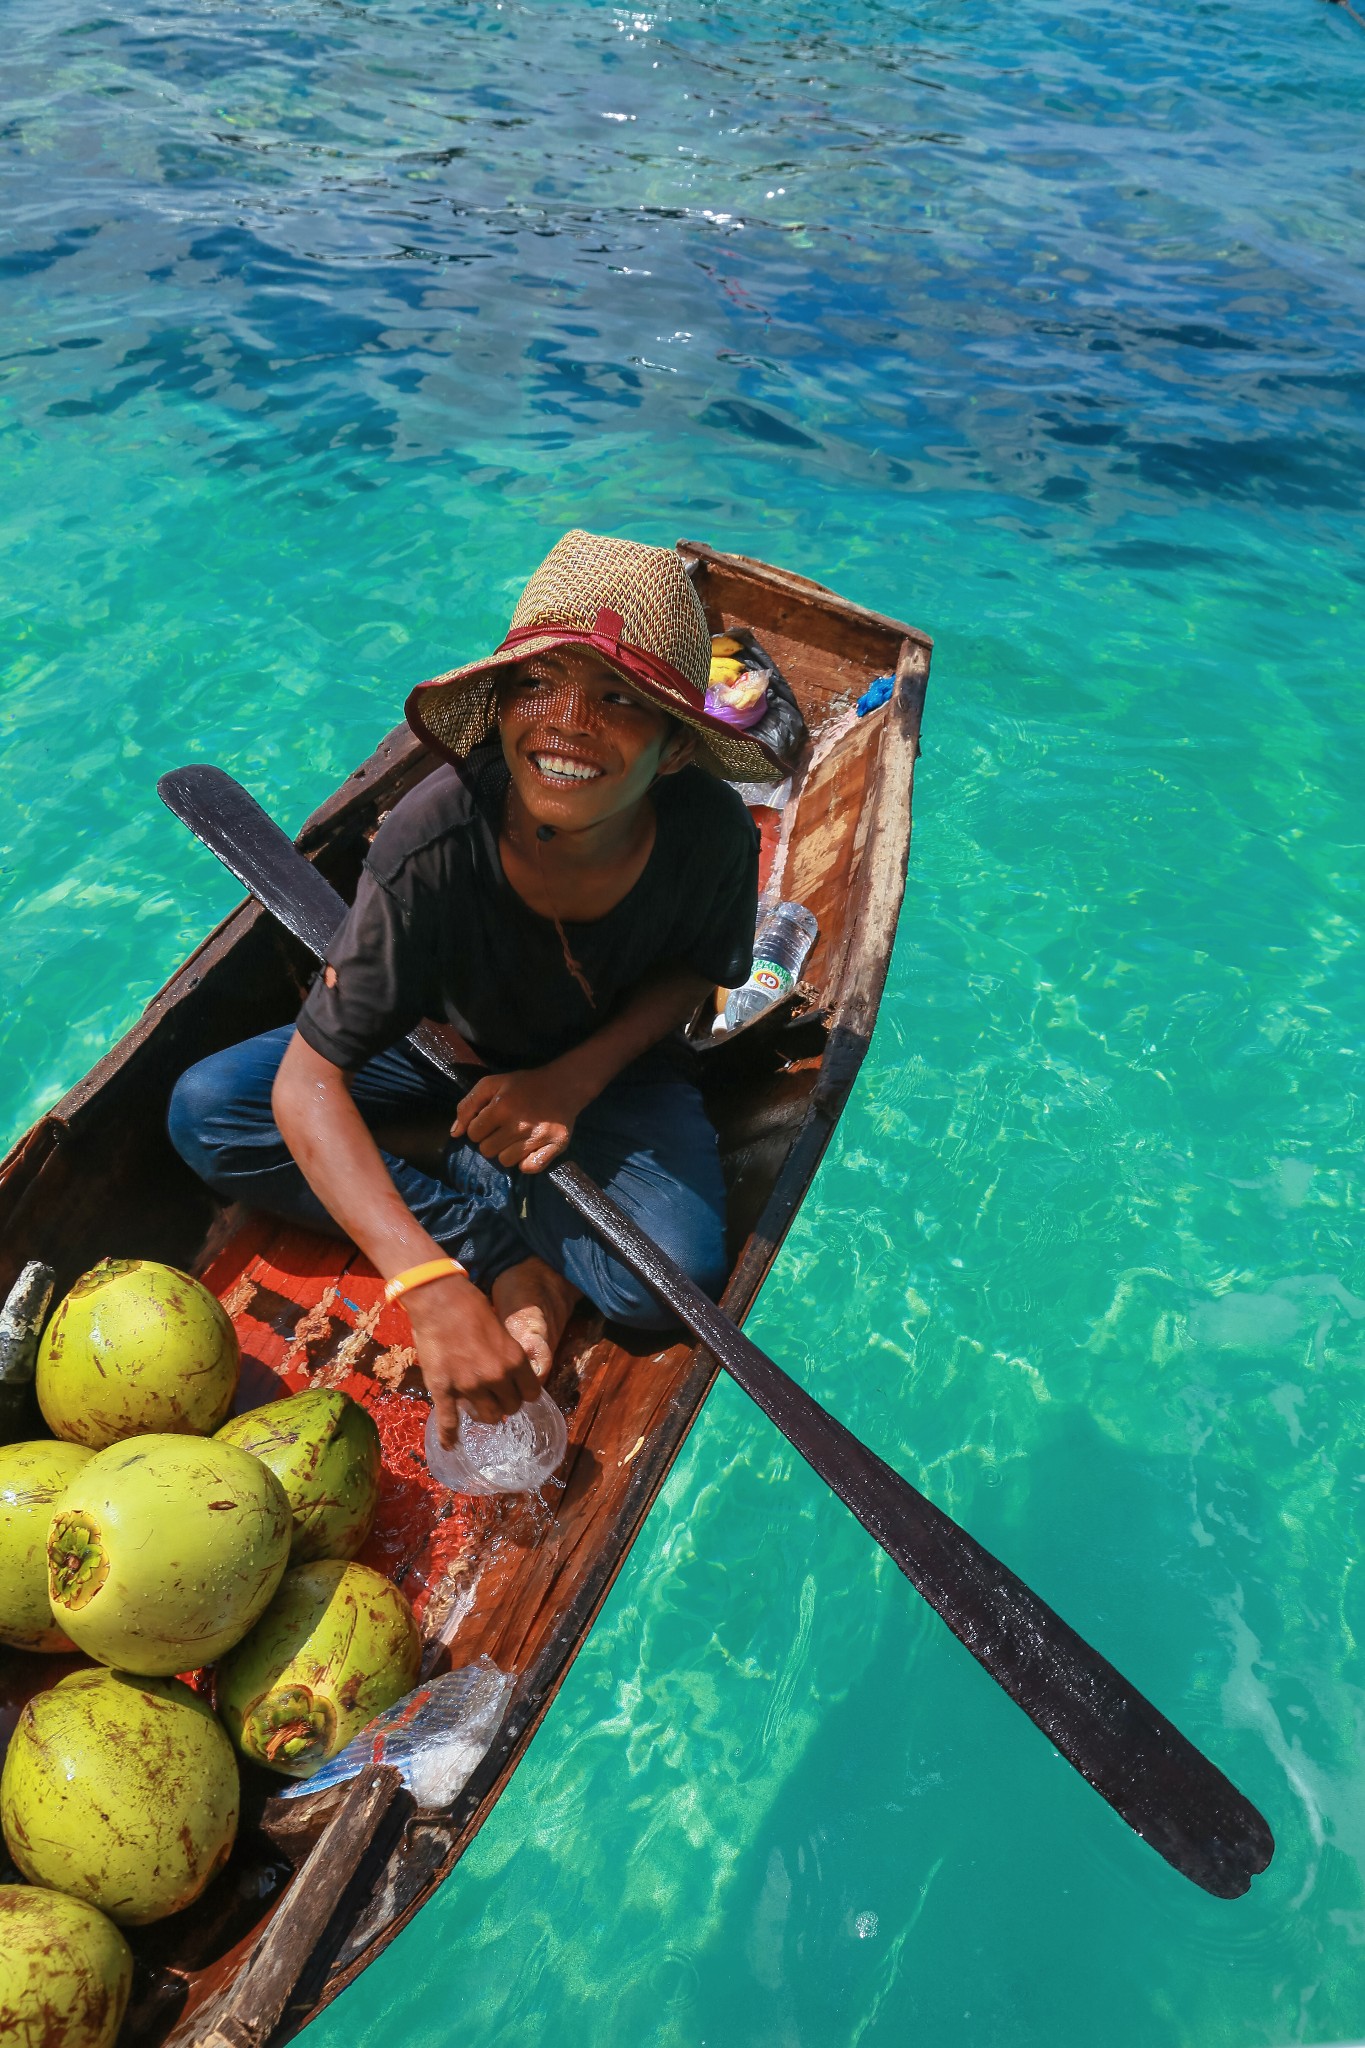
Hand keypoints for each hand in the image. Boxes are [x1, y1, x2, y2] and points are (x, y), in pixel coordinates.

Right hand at [404, 1273, 540, 1441]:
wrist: (439, 1299)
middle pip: (509, 1409)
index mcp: (514, 1360)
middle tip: (494, 1396)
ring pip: (486, 1417)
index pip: (530, 1395)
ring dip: (484, 1414)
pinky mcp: (443, 1389)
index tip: (514, 1391)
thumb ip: (505, 1357)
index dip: (522, 1394)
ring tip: (477, 1407)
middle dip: (503, 1404)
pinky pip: (449, 1421)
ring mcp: (469, 1385)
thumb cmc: (471, 1308)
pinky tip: (451, 1445)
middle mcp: (496, 1376)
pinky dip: (449, 1436)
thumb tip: (508, 1375)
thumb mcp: (501, 1331)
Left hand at [450, 1061, 591, 1173]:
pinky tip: (529, 1149)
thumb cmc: (523, 1084)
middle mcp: (519, 1124)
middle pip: (487, 1151)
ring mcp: (539, 1137)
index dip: (479, 1127)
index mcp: (501, 1106)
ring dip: (507, 1152)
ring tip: (516, 1138)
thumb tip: (455, 1133)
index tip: (491, 1120)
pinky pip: (530, 1168)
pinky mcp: (556, 1146)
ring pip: (506, 1161)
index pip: (473, 1134)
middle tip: (504, 1129)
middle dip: (491, 1141)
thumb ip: (468, 1105)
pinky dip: (527, 1162)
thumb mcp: (491, 1084)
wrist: (564, 1085)